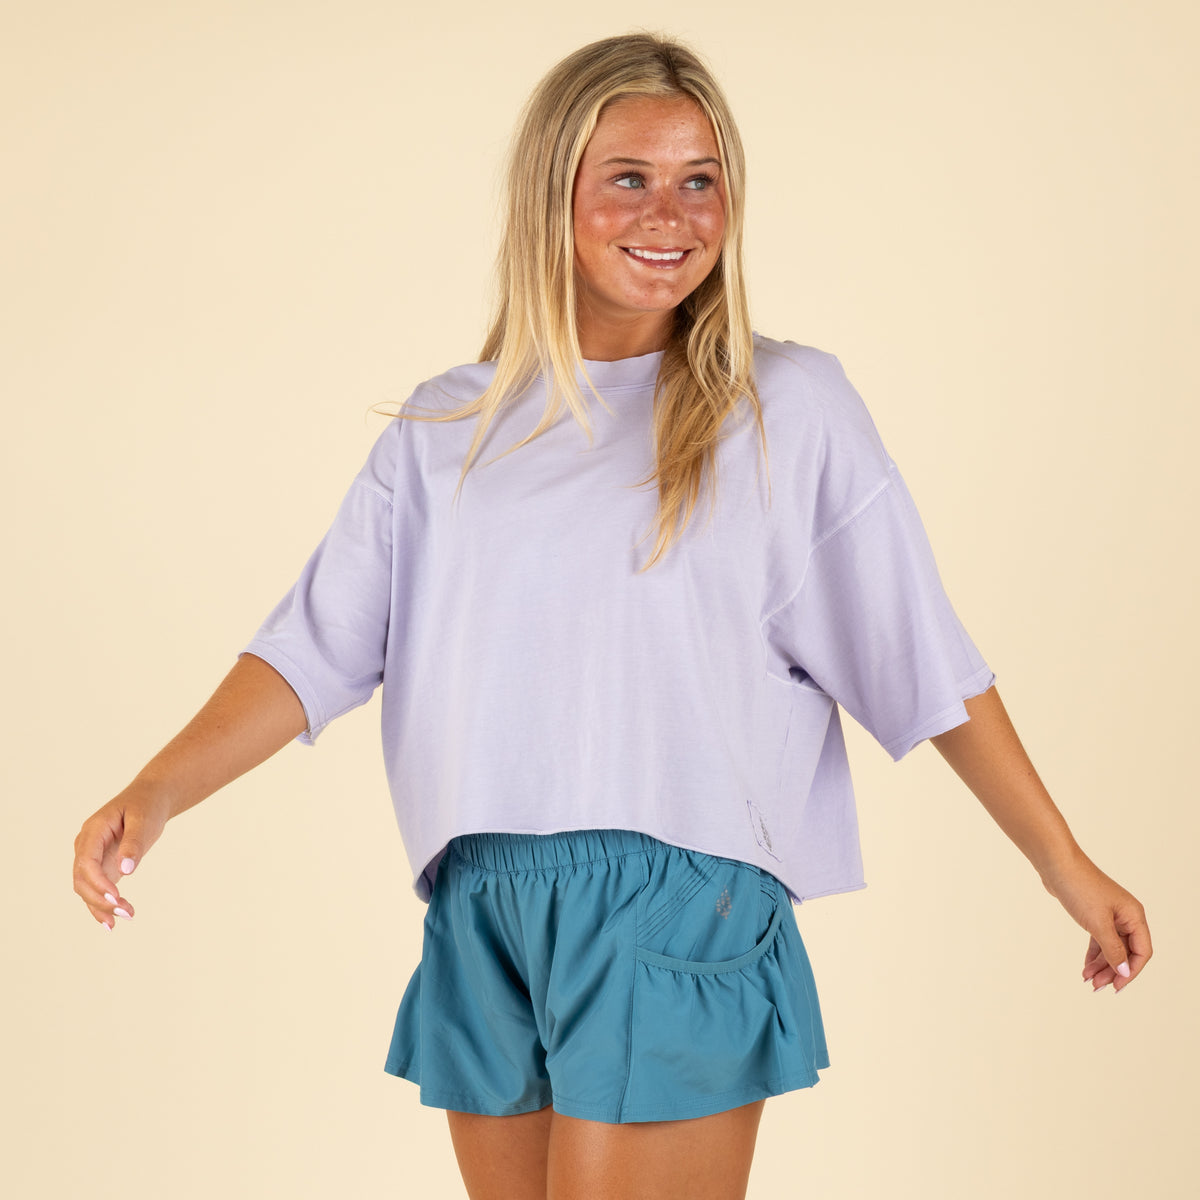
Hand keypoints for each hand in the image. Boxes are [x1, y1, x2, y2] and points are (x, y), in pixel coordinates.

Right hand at [73, 783, 170, 929]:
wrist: (150, 798)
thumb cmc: (147, 805)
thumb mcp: (144, 820)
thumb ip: (134, 843)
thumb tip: (125, 870)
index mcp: (93, 831)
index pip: (87, 861)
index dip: (98, 882)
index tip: (116, 897)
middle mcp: (86, 846)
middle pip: (82, 879)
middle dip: (100, 899)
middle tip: (125, 913)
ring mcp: (92, 857)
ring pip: (86, 888)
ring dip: (101, 906)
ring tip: (125, 918)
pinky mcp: (101, 866)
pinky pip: (95, 889)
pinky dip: (101, 906)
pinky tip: (111, 923)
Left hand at [1042, 856, 1151, 992]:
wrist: (1056, 865)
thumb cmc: (1080, 889)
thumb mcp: (1098, 924)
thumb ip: (1113, 950)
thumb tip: (1124, 972)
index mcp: (1134, 916)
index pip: (1142, 952)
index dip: (1131, 972)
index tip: (1116, 987)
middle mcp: (1126, 916)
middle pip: (1126, 952)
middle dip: (1113, 971)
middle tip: (1097, 987)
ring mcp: (1110, 915)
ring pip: (1111, 947)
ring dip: (1101, 965)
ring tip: (1088, 980)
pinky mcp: (1094, 914)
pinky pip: (1099, 939)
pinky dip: (1093, 954)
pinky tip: (1086, 967)